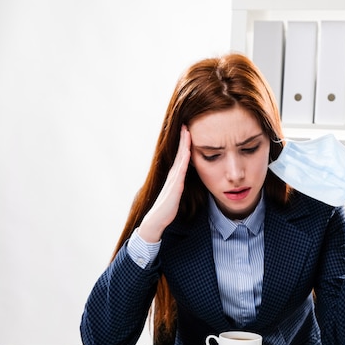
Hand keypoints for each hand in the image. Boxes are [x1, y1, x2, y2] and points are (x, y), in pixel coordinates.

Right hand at [137, 125, 190, 242]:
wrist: (156, 220)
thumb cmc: (167, 209)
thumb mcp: (176, 193)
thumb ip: (180, 184)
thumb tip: (185, 180)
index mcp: (174, 176)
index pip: (180, 156)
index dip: (184, 143)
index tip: (187, 130)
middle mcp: (173, 175)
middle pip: (179, 152)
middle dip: (183, 138)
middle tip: (186, 124)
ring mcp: (173, 180)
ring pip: (179, 158)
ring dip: (183, 145)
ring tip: (187, 131)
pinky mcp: (175, 187)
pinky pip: (180, 171)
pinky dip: (184, 160)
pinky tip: (187, 152)